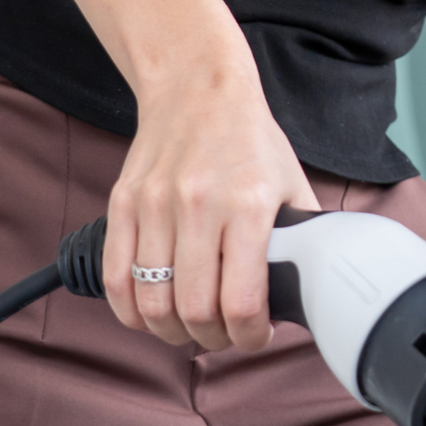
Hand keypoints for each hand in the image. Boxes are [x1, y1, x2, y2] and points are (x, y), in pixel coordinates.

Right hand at [104, 54, 317, 353]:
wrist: (197, 87)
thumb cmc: (249, 139)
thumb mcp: (292, 183)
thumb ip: (300, 239)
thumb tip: (308, 291)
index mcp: (248, 205)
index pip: (242, 302)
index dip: (251, 337)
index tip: (257, 336)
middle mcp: (199, 206)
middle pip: (195, 311)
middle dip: (214, 339)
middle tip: (225, 334)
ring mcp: (154, 205)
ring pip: (152, 304)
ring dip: (173, 331)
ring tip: (191, 325)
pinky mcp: (123, 203)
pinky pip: (116, 278)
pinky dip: (131, 311)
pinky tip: (151, 312)